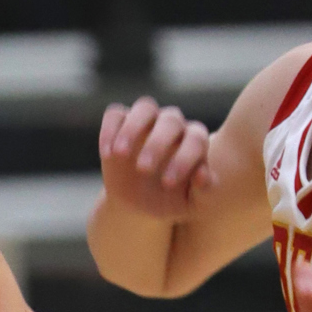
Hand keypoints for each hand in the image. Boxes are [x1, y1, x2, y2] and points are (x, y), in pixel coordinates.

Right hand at [99, 96, 213, 220]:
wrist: (139, 204)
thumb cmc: (170, 201)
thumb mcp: (190, 204)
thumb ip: (203, 192)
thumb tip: (203, 177)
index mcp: (195, 142)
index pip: (195, 140)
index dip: (184, 159)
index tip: (168, 183)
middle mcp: (174, 125)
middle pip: (171, 120)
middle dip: (157, 144)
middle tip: (143, 170)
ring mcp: (147, 121)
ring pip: (145, 107)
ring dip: (132, 129)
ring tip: (121, 154)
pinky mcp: (121, 123)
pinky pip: (115, 114)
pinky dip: (110, 130)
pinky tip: (107, 155)